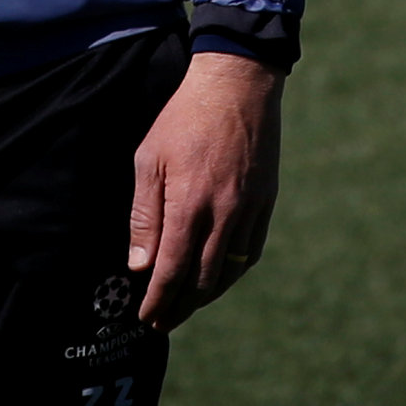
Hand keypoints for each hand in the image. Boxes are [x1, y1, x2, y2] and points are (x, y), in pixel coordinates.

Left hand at [125, 49, 284, 329]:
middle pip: (202, 280)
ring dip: (206, 295)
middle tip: (162, 321)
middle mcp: (223, 213)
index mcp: (189, 204)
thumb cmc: (184, 118)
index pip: (171, 270)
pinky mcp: (266, 201)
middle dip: (179, 306)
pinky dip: (233, 272)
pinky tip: (219, 277)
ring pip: (229, 272)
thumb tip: (140, 264)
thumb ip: (145, 215)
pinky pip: (251, 251)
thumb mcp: (150, 158)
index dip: (158, 300)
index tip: (146, 318)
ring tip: (187, 305)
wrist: (236, 84)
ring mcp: (249, 209)